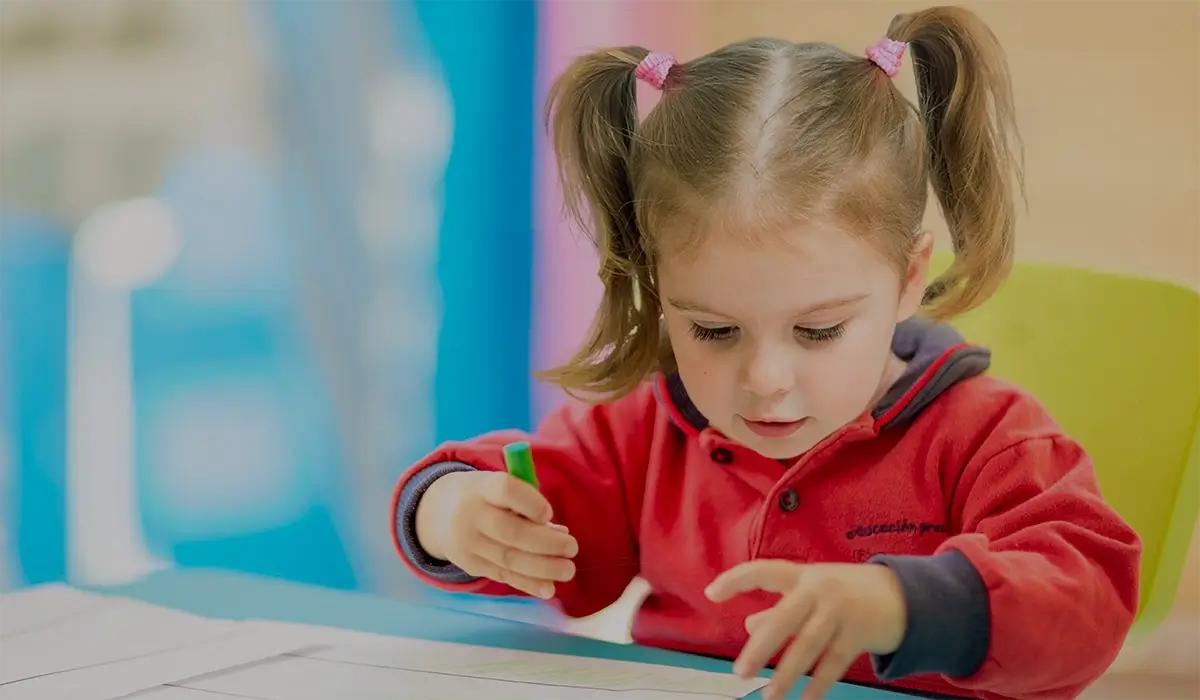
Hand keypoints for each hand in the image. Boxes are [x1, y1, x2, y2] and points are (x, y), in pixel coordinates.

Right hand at [415, 470, 577, 598]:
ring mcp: (468, 543)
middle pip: (511, 531)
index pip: (506, 490)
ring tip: (567, 570)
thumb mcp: (498, 487)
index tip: (549, 513)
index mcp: (482, 486)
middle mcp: (471, 515)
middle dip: (546, 543)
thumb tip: (560, 533)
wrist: (438, 512)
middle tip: (572, 548)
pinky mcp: (470, 564)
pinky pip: (503, 575)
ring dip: (543, 568)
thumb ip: (528, 504)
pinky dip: (528, 583)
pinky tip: (548, 589)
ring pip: (509, 558)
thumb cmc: (485, 495)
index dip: (531, 503)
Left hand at [705, 561, 905, 699]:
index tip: (711, 594)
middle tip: (740, 671)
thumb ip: (780, 609)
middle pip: (784, 619)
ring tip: (769, 695)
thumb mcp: (813, 591)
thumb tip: (749, 626)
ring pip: (808, 646)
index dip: (736, 580)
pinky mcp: (860, 633)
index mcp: (802, 575)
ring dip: (787, 674)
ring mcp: (841, 611)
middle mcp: (819, 590)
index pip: (762, 571)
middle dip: (761, 648)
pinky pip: (834, 663)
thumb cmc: (847, 592)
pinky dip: (818, 684)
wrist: (904, 594)